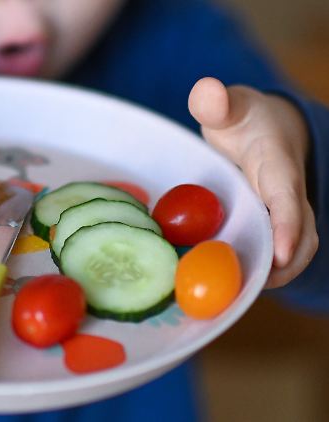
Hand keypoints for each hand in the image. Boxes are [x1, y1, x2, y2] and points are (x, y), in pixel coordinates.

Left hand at [188, 77, 318, 287]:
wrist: (269, 130)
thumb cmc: (244, 120)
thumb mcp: (231, 107)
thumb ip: (217, 102)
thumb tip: (206, 90)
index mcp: (279, 166)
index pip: (288, 199)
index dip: (287, 228)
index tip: (281, 256)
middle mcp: (290, 195)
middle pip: (300, 236)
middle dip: (281, 266)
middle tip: (244, 290)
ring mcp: (285, 214)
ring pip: (292, 251)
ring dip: (271, 274)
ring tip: (234, 295)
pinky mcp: (276, 227)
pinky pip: (275, 252)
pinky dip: (260, 270)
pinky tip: (230, 286)